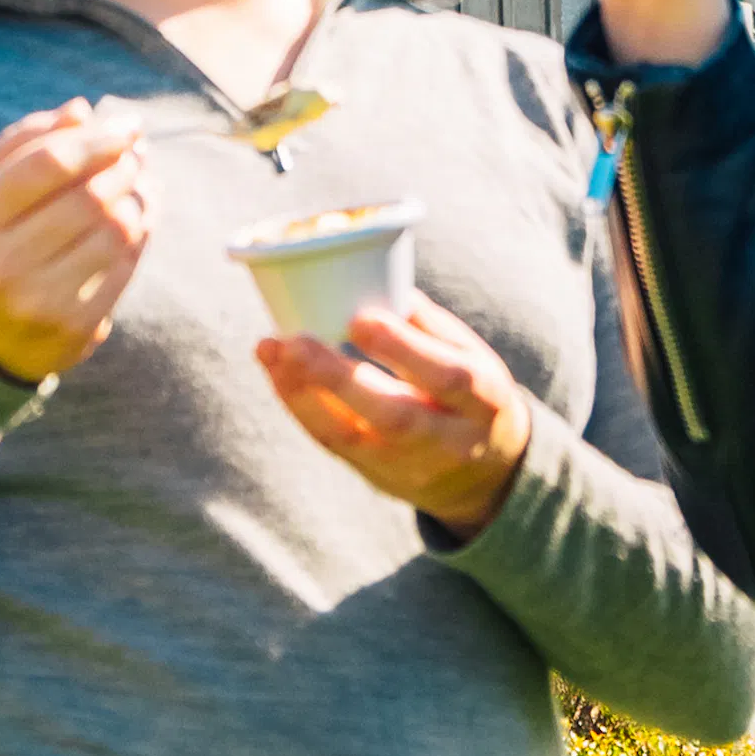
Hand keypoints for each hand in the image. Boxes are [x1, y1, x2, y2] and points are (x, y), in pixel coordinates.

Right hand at [0, 99, 154, 384]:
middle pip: (90, 198)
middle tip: (136, 153)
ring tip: (140, 181)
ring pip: (116, 232)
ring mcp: (38, 302)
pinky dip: (141, 233)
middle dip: (125, 167)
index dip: (97, 139)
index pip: (49, 164)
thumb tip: (80, 111)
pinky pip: (125, 267)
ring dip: (139, 198)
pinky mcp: (73, 329)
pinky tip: (139, 217)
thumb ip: (21, 142)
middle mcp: (0, 264)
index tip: (126, 126)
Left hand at [257, 295, 535, 537]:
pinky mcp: (377, 476)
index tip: (357, 317)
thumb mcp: (472, 356)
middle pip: (393, 416)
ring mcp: (409, 466)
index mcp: (484, 401)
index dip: (402, 349)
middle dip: (337, 379)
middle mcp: (450, 442)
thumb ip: (427, 324)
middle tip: (292, 341)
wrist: (484, 478)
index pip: (445, 378)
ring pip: (350, 436)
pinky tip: (277, 372)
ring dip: (302, 392)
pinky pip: (333, 442)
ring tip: (269, 350)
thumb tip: (372, 278)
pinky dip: (300, 405)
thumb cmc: (470, 394)